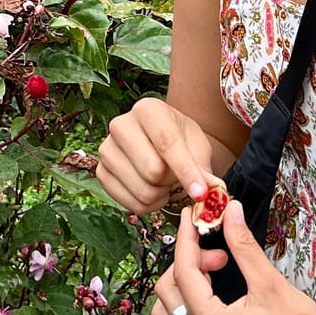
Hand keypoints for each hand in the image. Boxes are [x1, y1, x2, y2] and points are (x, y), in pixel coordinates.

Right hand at [97, 97, 217, 215]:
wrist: (159, 142)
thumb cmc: (181, 140)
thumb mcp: (198, 146)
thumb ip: (204, 168)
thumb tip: (214, 189)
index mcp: (148, 109)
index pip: (166, 142)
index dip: (185, 171)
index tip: (201, 193)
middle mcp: (121, 125)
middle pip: (151, 170)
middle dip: (171, 181)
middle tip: (176, 176)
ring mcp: (106, 149)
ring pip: (141, 189)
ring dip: (160, 195)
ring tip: (164, 183)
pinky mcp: (101, 172)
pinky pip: (129, 203)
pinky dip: (147, 205)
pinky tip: (152, 192)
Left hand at [149, 201, 315, 314]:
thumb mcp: (270, 283)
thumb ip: (244, 246)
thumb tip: (229, 211)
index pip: (184, 274)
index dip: (186, 239)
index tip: (191, 215)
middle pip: (168, 293)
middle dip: (187, 263)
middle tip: (219, 252)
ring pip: (170, 313)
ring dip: (184, 284)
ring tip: (217, 271)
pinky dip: (192, 302)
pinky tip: (219, 290)